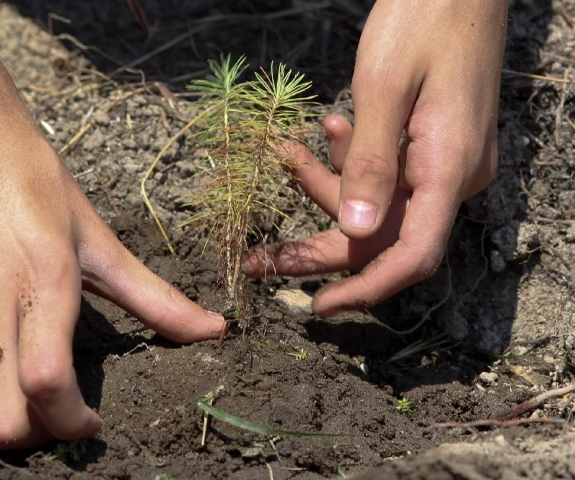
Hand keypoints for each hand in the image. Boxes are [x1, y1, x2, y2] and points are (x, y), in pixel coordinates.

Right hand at [0, 112, 225, 448]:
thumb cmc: (29, 175)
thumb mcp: (96, 235)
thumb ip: (154, 296)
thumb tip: (215, 330)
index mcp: (41, 279)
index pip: (49, 388)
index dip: (74, 424)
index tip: (92, 422)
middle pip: (0, 425)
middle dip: (38, 434)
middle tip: (60, 410)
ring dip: (5, 411)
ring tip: (27, 379)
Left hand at [244, 1, 506, 315]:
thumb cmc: (423, 20)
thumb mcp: (384, 89)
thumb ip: (368, 162)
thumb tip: (352, 232)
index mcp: (450, 168)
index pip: (411, 255)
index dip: (365, 289)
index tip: (319, 306)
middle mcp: (453, 176)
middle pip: (382, 236)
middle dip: (318, 246)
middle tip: (260, 257)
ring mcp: (445, 162)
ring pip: (376, 203)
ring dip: (327, 186)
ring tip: (288, 152)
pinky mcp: (433, 146)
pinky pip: (386, 173)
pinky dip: (350, 160)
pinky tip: (331, 127)